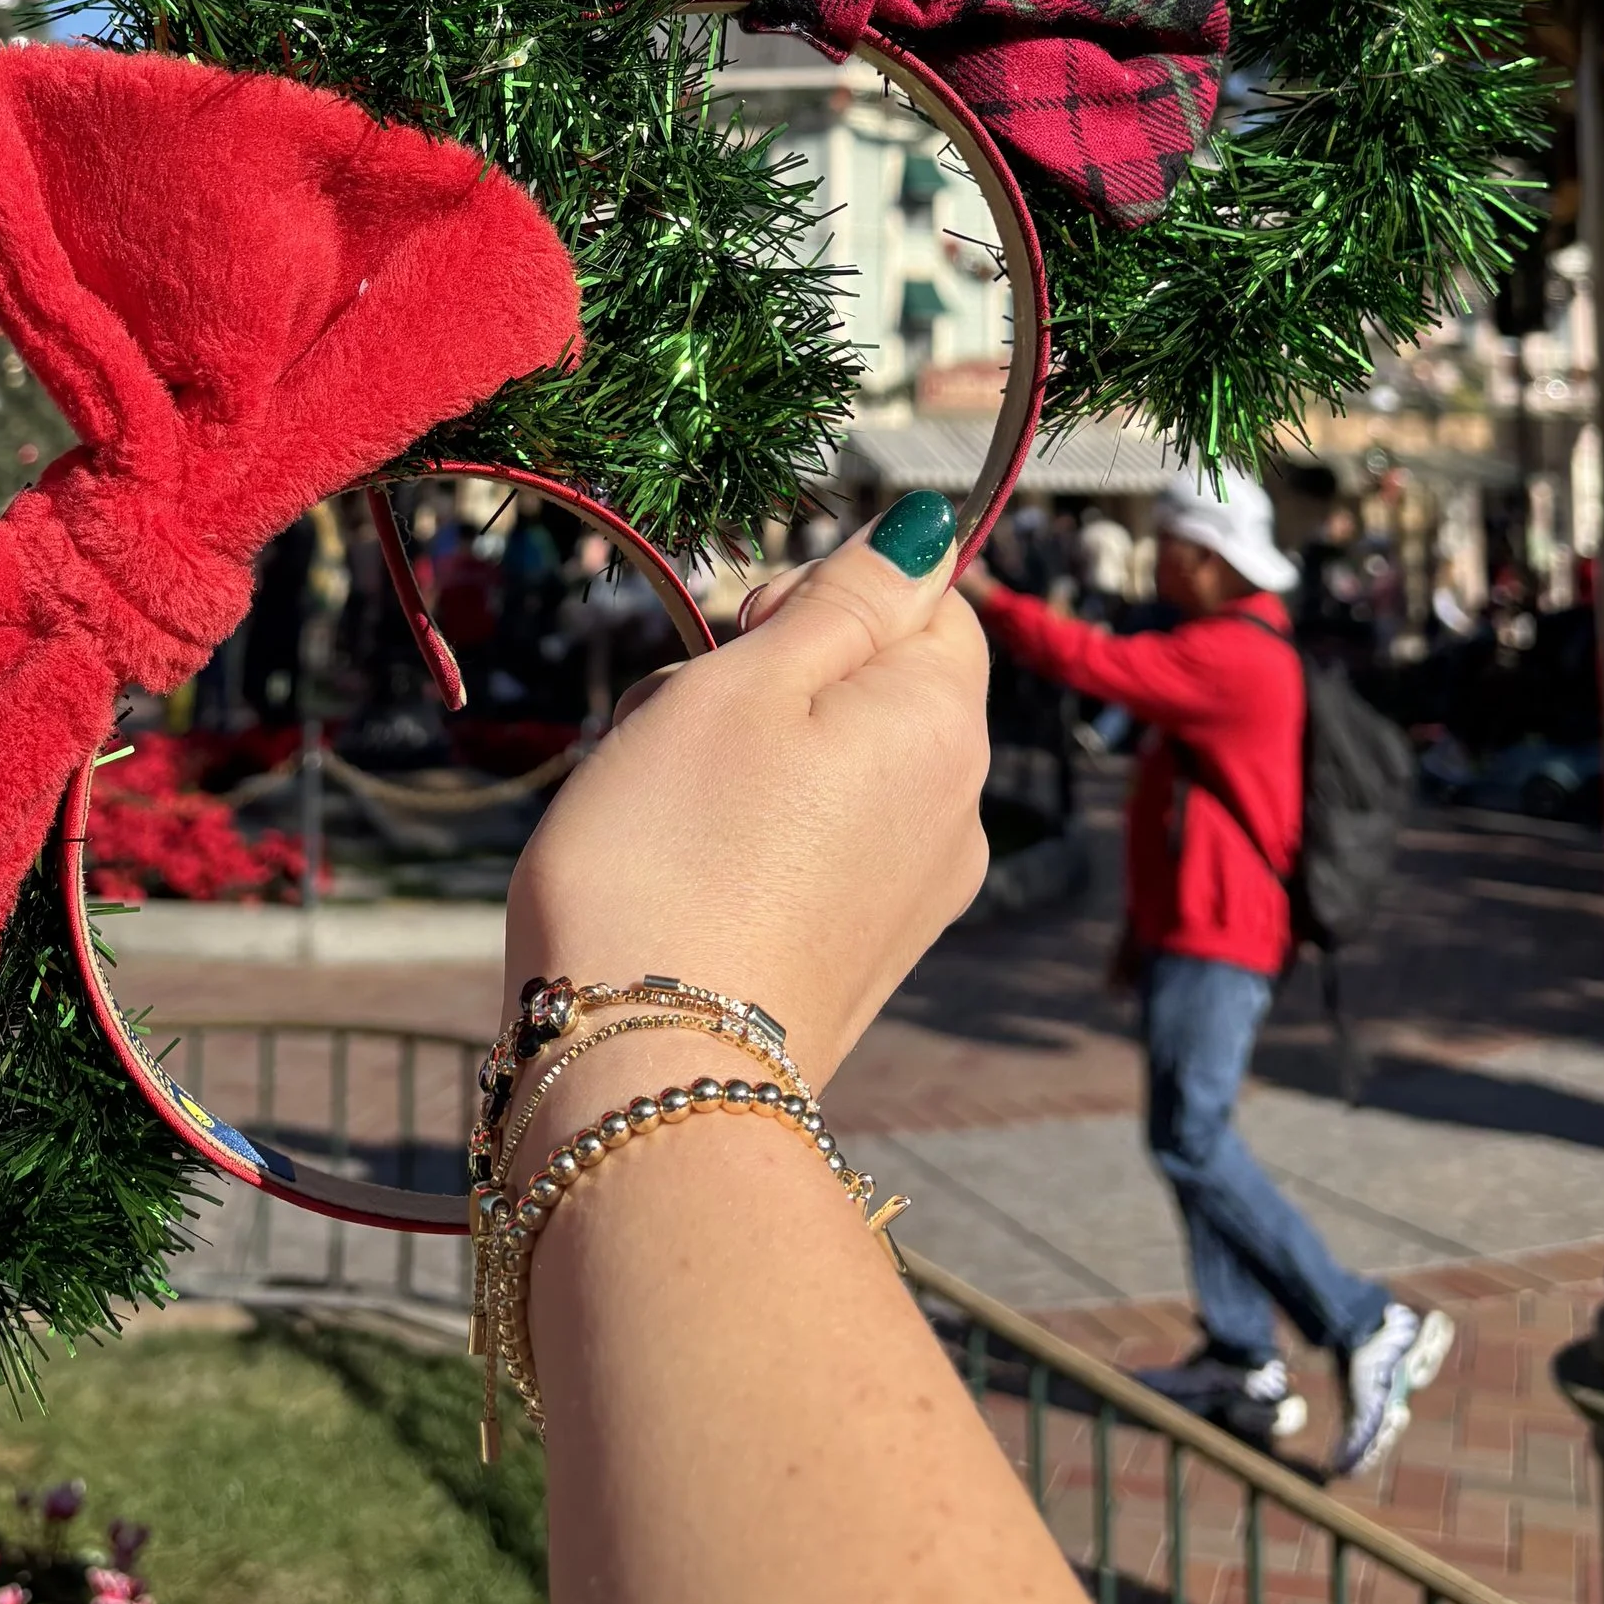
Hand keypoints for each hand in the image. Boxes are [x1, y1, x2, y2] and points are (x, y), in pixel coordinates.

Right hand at [504, 493, 989, 1086]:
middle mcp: (959, 810)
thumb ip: (848, 595)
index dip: (826, 593)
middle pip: (870, 680)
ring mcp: (916, 893)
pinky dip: (750, 833)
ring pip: (830, 764)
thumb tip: (928, 531)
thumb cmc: (676, 850)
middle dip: (769, 676)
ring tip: (663, 805)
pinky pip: (815, 846)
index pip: (928, 599)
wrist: (643, 1072)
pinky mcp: (862, 956)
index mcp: (945, 724)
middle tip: (683, 723)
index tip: (740, 634)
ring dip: (743, 755)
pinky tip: (681, 869)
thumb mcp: (750, 680)